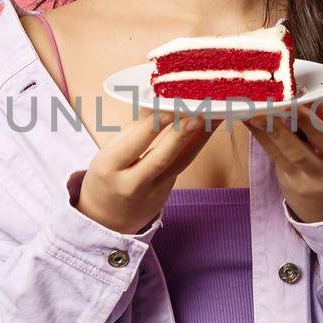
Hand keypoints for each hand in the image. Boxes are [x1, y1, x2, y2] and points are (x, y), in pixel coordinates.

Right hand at [76, 108, 223, 233]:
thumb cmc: (107, 176)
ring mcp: (154, 190)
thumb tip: (156, 103)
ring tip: (215, 117)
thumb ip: (132, 131)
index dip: (152, 127)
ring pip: (180, 163)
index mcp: (109, 168)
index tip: (168, 108)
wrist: (108, 219)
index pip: (133, 145)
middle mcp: (133, 183)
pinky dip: (196, 145)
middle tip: (198, 114)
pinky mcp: (168, 191)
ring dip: (200, 138)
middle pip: (161, 158)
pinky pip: (182, 165)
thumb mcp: (107, 152)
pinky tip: (208, 128)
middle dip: (181, 135)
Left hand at [241, 100, 322, 223]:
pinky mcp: (286, 183)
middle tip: (261, 111)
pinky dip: (263, 139)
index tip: (294, 103)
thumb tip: (315, 98)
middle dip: (278, 130)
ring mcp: (302, 183)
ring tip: (248, 113)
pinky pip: (274, 158)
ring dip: (263, 133)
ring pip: (280, 155)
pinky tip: (251, 123)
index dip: (309, 122)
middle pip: (297, 152)